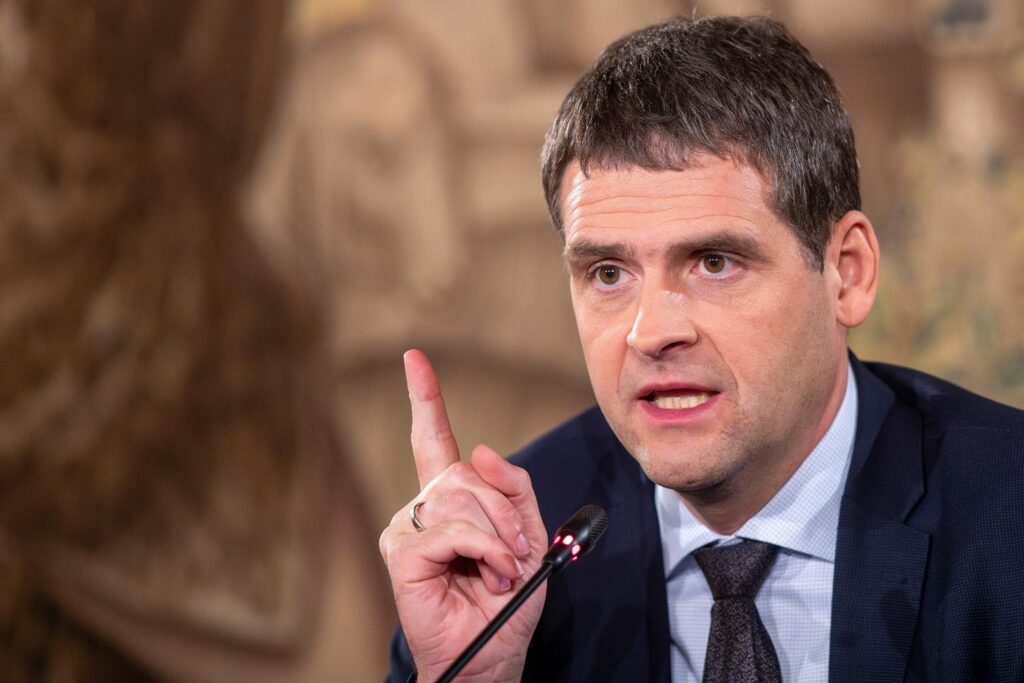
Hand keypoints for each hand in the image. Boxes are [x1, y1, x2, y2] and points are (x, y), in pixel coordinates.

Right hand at [379, 350, 548, 681]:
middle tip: (517, 555)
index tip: (415, 359)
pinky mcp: (401, 551)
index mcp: (452, 498)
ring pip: (460, 497)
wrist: (491, 653)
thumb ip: (515, 489)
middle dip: (505, 511)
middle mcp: (424, 505)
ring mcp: (408, 526)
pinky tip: (487, 575)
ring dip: (499, 536)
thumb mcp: (531, 535)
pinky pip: (452, 529)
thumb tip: (479, 449)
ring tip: (501, 570)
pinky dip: (484, 551)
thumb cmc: (507, 602)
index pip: (434, 438)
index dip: (425, 397)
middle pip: (466, 472)